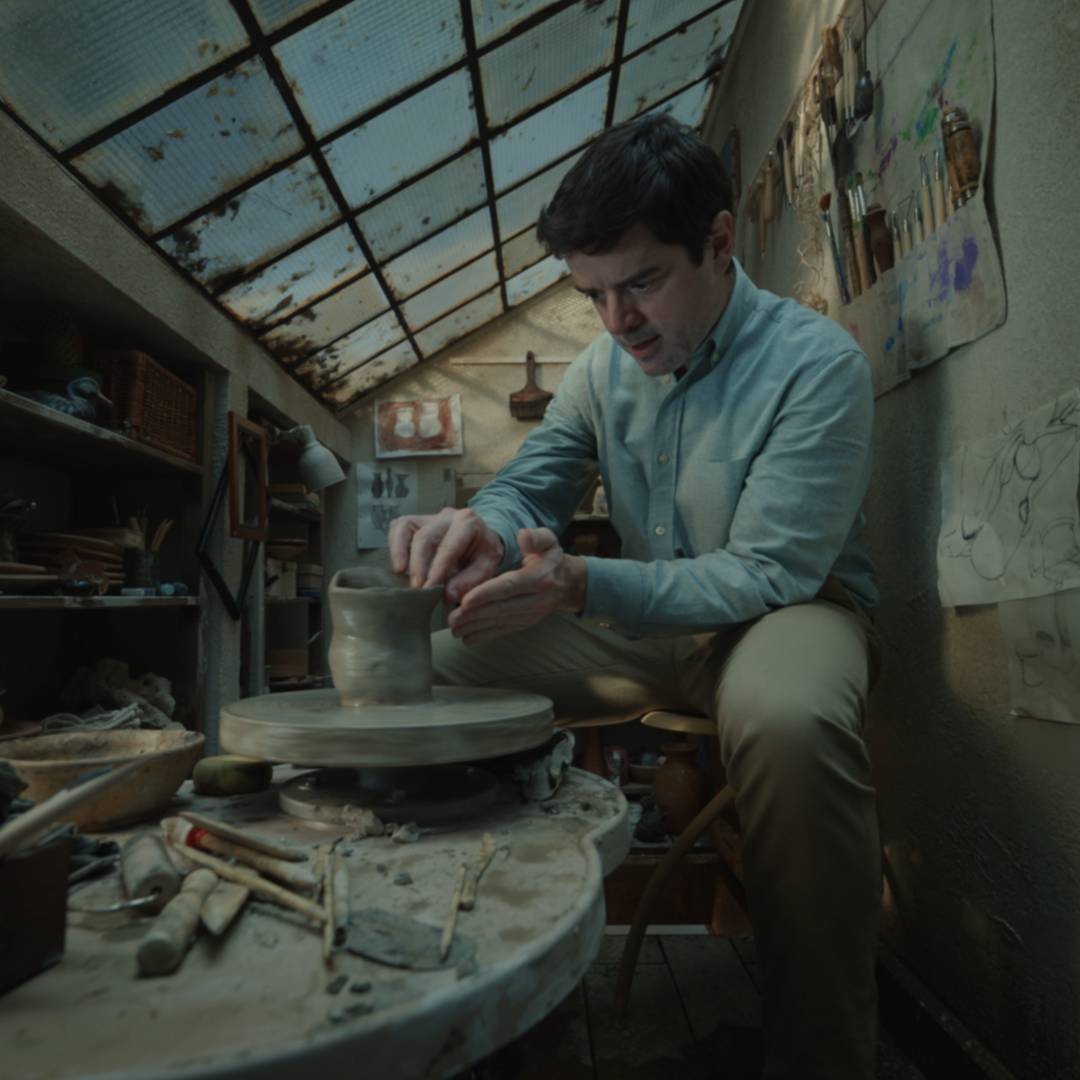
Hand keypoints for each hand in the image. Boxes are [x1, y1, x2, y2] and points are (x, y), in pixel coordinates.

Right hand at [388, 507, 504, 599]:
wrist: (481, 540)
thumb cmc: (483, 554)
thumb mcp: (487, 566)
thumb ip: (471, 580)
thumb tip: (448, 595)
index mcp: (468, 522)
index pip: (448, 546)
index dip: (437, 569)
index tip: (428, 588)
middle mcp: (447, 515)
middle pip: (425, 536)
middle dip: (418, 564)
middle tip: (416, 588)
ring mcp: (429, 516)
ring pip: (406, 526)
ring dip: (400, 551)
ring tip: (400, 573)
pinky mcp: (416, 521)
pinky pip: (399, 527)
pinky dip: (395, 545)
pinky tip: (398, 565)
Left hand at [447, 527, 586, 643]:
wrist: (568, 583)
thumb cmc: (551, 558)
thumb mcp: (549, 540)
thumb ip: (535, 537)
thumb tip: (522, 536)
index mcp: (539, 577)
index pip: (509, 586)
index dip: (487, 594)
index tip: (465, 600)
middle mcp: (536, 599)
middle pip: (501, 608)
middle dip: (475, 615)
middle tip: (452, 618)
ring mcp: (531, 614)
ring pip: (500, 621)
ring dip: (476, 627)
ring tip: (454, 629)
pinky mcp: (525, 623)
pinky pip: (504, 630)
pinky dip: (485, 635)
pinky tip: (467, 638)